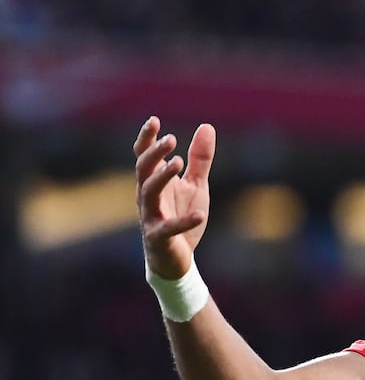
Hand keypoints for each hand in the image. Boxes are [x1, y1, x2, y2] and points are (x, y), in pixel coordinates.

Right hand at [134, 117, 215, 279]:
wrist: (176, 259)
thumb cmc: (182, 216)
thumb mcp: (196, 185)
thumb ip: (200, 159)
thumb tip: (206, 126)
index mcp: (154, 182)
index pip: (144, 156)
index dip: (146, 139)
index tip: (155, 120)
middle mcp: (148, 197)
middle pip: (143, 170)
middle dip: (154, 153)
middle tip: (171, 139)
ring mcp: (151, 217)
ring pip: (148, 193)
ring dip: (162, 177)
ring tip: (179, 163)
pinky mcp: (159, 238)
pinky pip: (169, 229)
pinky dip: (184, 222)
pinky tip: (200, 215)